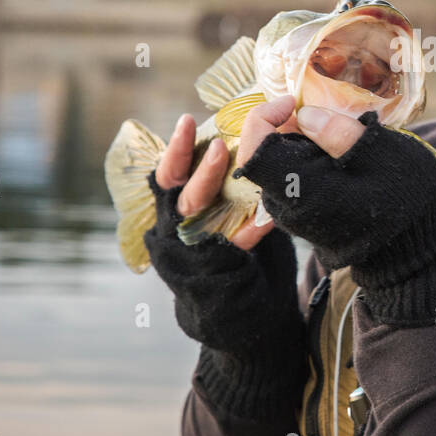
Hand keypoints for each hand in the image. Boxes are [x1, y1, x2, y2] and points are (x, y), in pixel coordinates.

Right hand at [144, 106, 307, 419]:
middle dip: (192, 163)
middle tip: (215, 140)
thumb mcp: (228, 212)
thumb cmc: (240, 252)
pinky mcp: (216, 276)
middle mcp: (175, 233)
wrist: (246, 316)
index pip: (167, 174)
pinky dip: (252, 229)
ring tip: (230, 161)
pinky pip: (234, 247)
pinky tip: (269, 216)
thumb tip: (249, 132)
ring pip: (194, 216)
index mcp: (175, 211)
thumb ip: (229, 180)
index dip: (174, 148)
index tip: (186, 120)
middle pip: (175, 191)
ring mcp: (192, 256)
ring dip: (211, 186)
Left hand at [233, 108, 435, 326]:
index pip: (255, 151)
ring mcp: (295, 217)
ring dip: (298, 143)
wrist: (415, 250)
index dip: (264, 117)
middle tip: (320, 111)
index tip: (294, 101)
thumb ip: (341, 133)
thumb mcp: (383, 155)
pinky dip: (306, 160)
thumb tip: (306, 115)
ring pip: (278, 168)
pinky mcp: (305, 219)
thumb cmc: (406, 199)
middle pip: (265, 156)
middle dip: (285, 126)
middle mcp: (289, 208)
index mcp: (303, 191)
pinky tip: (336, 154)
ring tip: (333, 131)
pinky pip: (292, 181)